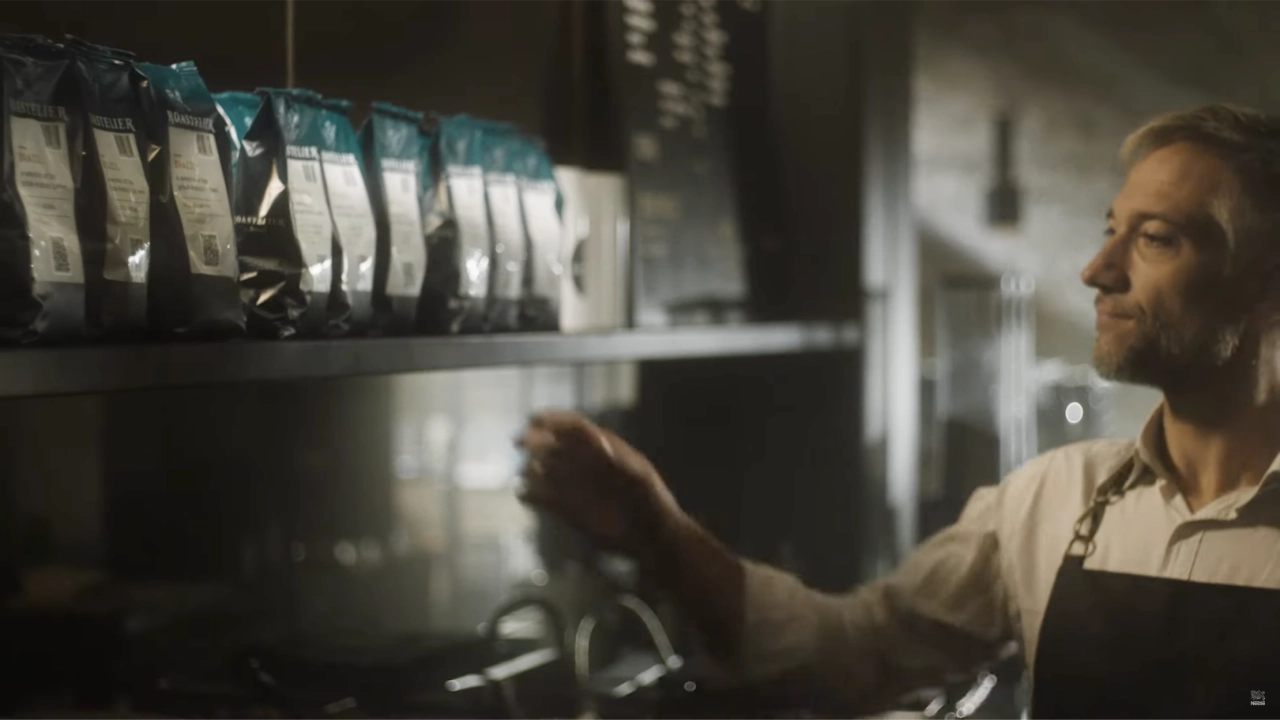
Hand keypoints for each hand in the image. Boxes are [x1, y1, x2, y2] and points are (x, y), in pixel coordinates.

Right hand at [517, 410, 682, 559]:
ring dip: (533, 467)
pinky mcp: (570, 511)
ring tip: (525, 471)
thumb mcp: (643, 481)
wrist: (653, 540)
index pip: (576, 428)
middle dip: (537, 440)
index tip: (534, 419)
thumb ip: (621, 461)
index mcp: (605, 450)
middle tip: (519, 442)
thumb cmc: (653, 506)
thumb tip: (600, 440)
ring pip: (548, 470)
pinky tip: (522, 495)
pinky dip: (533, 495)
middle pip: (557, 446)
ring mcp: (577, 487)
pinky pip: (546, 499)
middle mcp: (587, 465)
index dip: (555, 420)